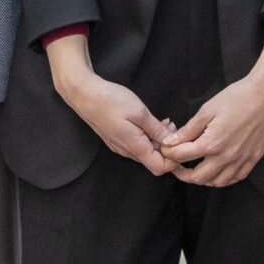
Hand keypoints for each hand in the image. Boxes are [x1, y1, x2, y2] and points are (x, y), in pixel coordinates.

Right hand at [46, 36, 175, 175]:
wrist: (85, 95)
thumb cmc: (111, 101)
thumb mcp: (140, 112)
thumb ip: (157, 130)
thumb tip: (172, 142)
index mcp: (134, 146)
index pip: (160, 168)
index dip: (173, 159)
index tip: (179, 141)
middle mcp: (127, 151)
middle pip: (154, 160)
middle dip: (167, 147)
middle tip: (172, 126)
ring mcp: (120, 146)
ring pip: (146, 152)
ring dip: (158, 141)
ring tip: (163, 122)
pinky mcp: (116, 140)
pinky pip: (137, 145)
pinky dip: (148, 137)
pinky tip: (150, 123)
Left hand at [162, 37, 263, 187]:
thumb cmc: (237, 98)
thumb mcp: (207, 110)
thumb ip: (189, 130)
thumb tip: (171, 142)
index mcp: (212, 143)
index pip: (183, 157)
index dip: (170, 154)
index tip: (166, 149)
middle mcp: (226, 157)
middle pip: (198, 177)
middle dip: (183, 173)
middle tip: (177, 164)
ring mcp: (241, 160)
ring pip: (217, 182)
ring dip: (203, 179)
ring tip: (196, 169)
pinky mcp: (253, 158)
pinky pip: (236, 178)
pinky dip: (224, 178)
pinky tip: (218, 170)